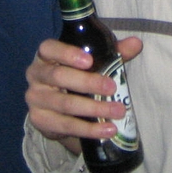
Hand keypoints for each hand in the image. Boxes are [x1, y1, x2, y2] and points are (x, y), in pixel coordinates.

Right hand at [25, 37, 143, 153]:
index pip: (49, 48)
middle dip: (88, 82)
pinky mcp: (40, 120)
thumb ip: (113, 52)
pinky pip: (65, 125)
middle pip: (58, 76)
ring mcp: (35, 99)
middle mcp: (36, 75)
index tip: (89, 61)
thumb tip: (136, 43)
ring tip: (117, 111)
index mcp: (46, 55)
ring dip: (93, 109)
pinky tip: (107, 129)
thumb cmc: (76, 76)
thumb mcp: (94, 62)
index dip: (66, 53)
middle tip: (112, 87)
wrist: (58, 109)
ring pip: (64, 104)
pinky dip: (88, 129)